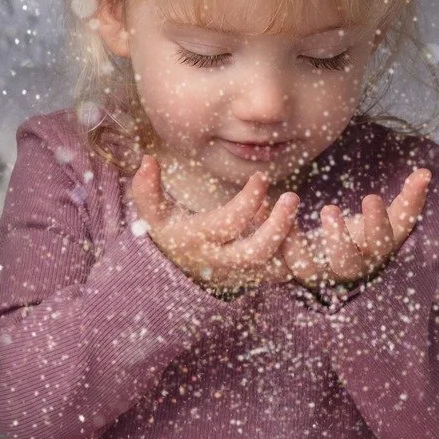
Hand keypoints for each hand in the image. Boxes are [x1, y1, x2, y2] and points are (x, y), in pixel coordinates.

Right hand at [129, 156, 299, 293]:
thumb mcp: (152, 213)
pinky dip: (290, 249)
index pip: (229, 222)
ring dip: (289, 238)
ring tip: (290, 209)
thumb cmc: (169, 234)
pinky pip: (282, 270)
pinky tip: (287, 224)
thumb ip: (146, 188)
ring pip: (276, 265)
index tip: (261, 178)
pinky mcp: (256, 278)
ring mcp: (241, 273)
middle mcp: (222, 261)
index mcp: (199, 240)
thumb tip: (147, 159)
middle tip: (292, 197)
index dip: (249, 199)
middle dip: (279, 224)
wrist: (176, 275)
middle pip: (258, 250)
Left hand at [281, 168, 430, 289]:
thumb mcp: (390, 220)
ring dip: (297, 243)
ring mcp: (319, 272)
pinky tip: (264, 207)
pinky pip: (280, 258)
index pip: (380, 242)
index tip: (371, 197)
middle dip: (339, 238)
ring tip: (289, 210)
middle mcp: (347, 268)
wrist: (333, 259)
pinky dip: (271, 235)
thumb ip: (409, 200)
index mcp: (374, 254)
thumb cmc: (367, 235)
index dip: (377, 222)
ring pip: (307, 268)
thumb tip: (426, 173)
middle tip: (329, 210)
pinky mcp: (293, 269)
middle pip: (345, 262)